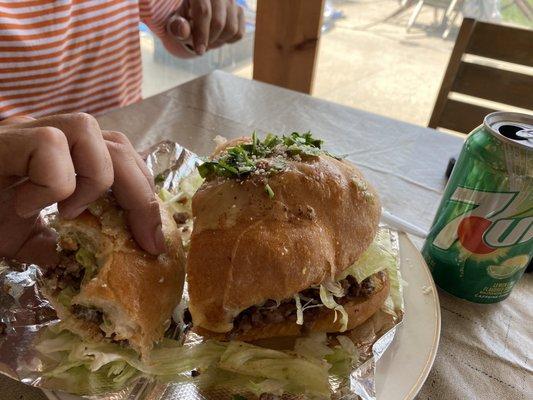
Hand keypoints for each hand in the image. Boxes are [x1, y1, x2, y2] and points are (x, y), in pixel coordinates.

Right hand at [0, 113, 164, 265]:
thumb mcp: (25, 237)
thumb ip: (61, 243)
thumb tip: (94, 259)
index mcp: (64, 155)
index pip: (123, 156)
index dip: (145, 195)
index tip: (153, 240)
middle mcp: (49, 134)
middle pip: (118, 143)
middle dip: (139, 196)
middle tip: (141, 239)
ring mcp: (24, 131)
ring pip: (87, 128)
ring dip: (93, 180)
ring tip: (68, 213)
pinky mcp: (2, 140)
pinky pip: (49, 144)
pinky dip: (51, 182)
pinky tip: (29, 208)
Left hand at [168, 0, 244, 54]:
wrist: (196, 16)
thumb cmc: (183, 20)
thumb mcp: (175, 24)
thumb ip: (177, 27)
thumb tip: (183, 30)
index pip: (203, 11)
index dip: (201, 33)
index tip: (199, 51)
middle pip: (218, 22)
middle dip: (209, 39)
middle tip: (201, 45)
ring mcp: (231, 1)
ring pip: (231, 29)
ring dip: (219, 41)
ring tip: (208, 39)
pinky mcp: (239, 11)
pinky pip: (239, 33)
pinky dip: (228, 41)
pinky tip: (218, 37)